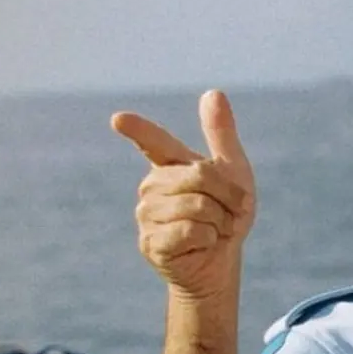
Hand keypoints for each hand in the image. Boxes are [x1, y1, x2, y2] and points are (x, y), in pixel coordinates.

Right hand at [111, 90, 255, 301]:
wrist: (222, 261)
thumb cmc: (227, 214)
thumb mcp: (234, 172)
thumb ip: (221, 134)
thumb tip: (213, 92)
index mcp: (170, 165)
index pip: (153, 142)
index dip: (138, 130)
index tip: (118, 119)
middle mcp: (152, 186)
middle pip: (200, 176)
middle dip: (228, 195)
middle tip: (231, 212)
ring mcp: (147, 215)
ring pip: (197, 205)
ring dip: (220, 220)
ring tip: (214, 229)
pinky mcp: (150, 242)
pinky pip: (190, 230)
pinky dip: (209, 238)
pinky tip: (202, 244)